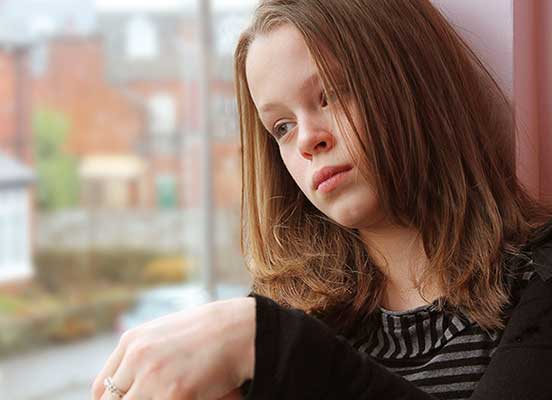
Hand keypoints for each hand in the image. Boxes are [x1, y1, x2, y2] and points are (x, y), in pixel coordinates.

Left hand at [91, 297, 255, 399]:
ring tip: (174, 395)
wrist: (241, 329)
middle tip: (156, 397)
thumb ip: (143, 355)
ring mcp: (153, 376)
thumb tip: (130, 385)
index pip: (102, 387)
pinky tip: (188, 397)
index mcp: (132, 341)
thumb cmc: (209, 333)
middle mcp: (137, 357)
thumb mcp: (166, 335)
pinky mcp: (173, 393)